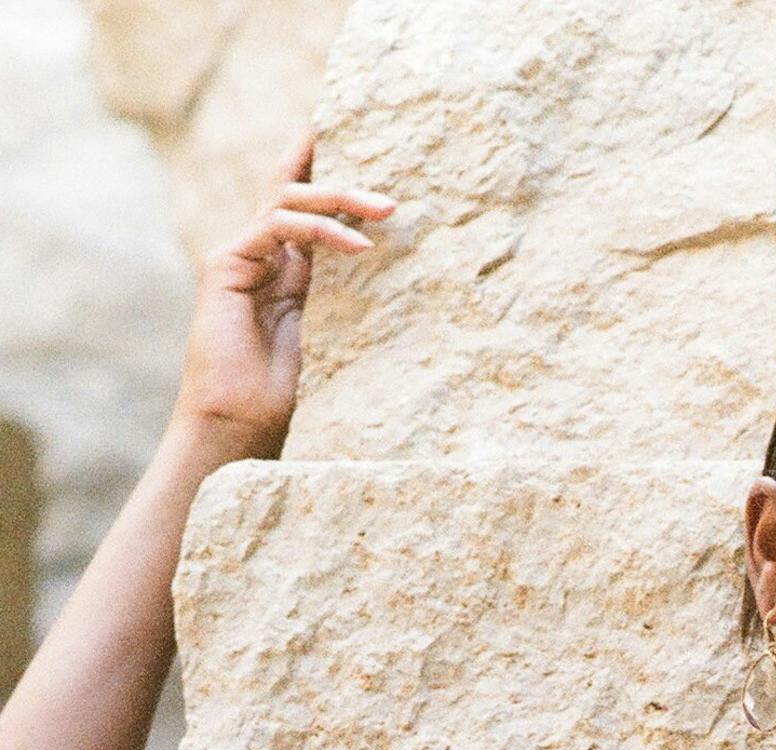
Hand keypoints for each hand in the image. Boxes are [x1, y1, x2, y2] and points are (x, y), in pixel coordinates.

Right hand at [170, 132, 398, 459]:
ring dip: (340, 198)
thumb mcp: (324, 338)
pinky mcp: (228, 265)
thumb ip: (339, 300)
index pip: (302, 207)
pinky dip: (321, 230)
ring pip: (287, 200)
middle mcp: (259, 256)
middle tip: (393, 196)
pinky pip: (277, 227)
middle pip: (295, 192)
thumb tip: (382, 276)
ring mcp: (240, 257)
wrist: (236, 424)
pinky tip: (359, 246)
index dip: (321, 171)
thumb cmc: (279, 397)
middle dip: (344, 185)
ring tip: (387, 211)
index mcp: (283, 271)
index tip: (355, 144)